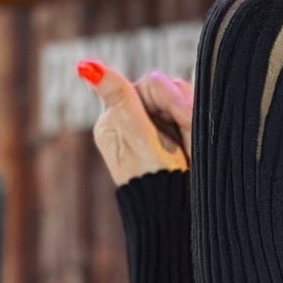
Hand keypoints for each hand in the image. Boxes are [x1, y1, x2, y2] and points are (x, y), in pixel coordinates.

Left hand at [79, 62, 193, 185]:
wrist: (174, 217)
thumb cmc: (154, 180)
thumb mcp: (137, 136)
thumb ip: (119, 97)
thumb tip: (84, 66)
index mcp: (115, 119)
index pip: (150, 85)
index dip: (171, 97)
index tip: (184, 116)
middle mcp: (135, 120)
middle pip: (169, 90)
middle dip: (185, 113)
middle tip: (193, 141)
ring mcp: (157, 129)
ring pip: (186, 102)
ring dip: (193, 123)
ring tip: (193, 151)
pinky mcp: (177, 138)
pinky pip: (194, 118)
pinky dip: (197, 132)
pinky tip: (195, 150)